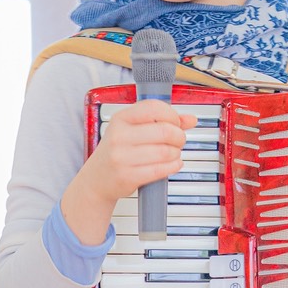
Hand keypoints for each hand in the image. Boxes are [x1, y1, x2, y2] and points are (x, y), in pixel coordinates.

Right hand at [60, 99, 196, 245]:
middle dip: (179, 136)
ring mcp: (121, 157)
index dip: (172, 115)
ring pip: (165, 151)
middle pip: (164, 130)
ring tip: (173, 154)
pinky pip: (160, 169)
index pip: (154, 108)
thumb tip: (190, 119)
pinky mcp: (127, 176)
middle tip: (179, 140)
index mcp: (121, 118)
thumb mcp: (134, 130)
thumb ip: (162, 121)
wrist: (97, 179)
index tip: (176, 123)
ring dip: (176, 153)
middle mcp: (119, 136)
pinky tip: (173, 164)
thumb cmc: (118, 151)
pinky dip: (173, 166)